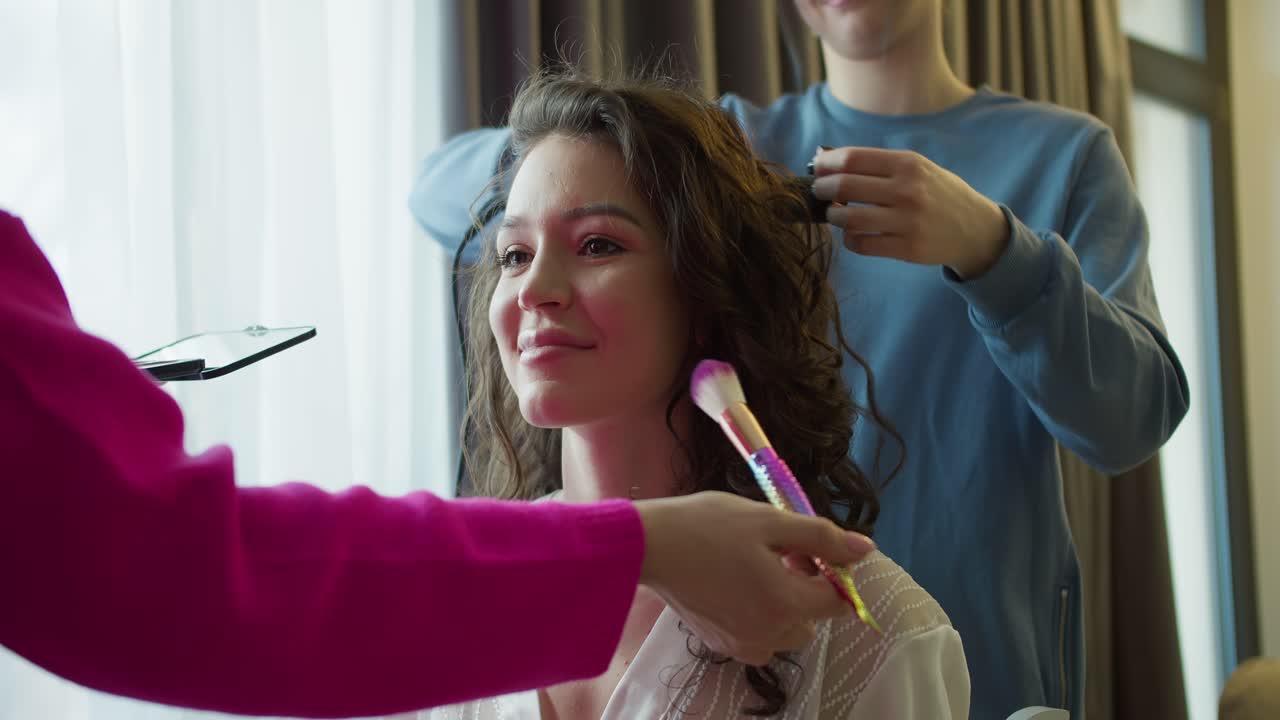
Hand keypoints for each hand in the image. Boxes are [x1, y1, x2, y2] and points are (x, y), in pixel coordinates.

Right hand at [634, 491, 875, 665]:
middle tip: (779, 556)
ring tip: (756, 571)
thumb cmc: (708, 525)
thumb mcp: (769, 520)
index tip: (810, 550)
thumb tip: (865, 550)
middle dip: (806, 592)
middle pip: (812, 622)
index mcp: (785, 602)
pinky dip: (758, 618)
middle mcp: (767, 633)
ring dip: (783, 608)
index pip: (837, 602)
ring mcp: (741, 643)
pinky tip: (735, 587)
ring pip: (785, 633)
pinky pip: (757, 639)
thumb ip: (820, 537)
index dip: (833, 574)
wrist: (649, 545)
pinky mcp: (719, 644)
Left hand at [812, 146, 1009, 278]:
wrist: (975, 227)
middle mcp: (908, 190)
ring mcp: (908, 221)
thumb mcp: (917, 168)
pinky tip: (853, 234)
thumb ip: (878, 165)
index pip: (853, 159)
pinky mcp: (908, 249)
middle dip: (822, 189)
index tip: (816, 168)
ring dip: (833, 216)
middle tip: (818, 191)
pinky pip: (862, 245)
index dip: (826, 163)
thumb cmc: (936, 193)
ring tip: (835, 214)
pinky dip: (850, 239)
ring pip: (849, 219)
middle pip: (845, 186)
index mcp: (908, 164)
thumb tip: (825, 159)